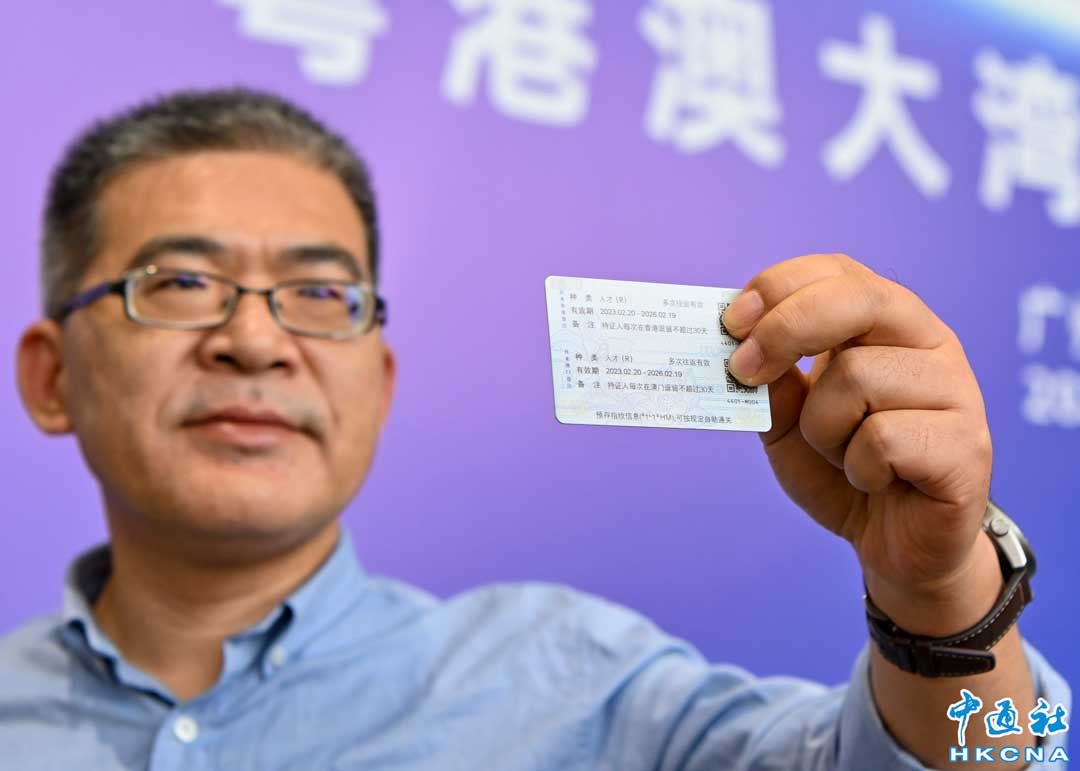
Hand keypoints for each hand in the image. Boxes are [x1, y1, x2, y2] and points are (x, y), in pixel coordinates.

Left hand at [722, 254, 995, 629]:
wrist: (896, 545)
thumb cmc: (843, 468)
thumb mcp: (788, 422)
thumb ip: (768, 382)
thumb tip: (734, 347)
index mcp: (886, 322)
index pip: (837, 272)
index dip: (780, 287)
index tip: (731, 322)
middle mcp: (929, 341)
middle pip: (856, 301)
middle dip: (786, 330)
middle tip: (743, 370)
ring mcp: (956, 389)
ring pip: (857, 378)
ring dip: (823, 429)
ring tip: (843, 454)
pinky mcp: (967, 445)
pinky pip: (883, 439)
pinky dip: (858, 468)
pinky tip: (877, 480)